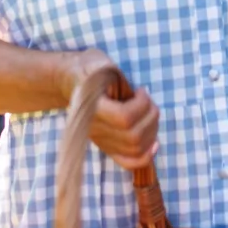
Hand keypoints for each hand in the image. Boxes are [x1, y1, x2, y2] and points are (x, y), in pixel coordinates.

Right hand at [61, 48, 159, 170]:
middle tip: (148, 101)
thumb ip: (113, 77)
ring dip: (152, 131)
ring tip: (149, 113)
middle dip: (151, 116)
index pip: (124, 118)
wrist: (72, 81)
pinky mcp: (108, 147)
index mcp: (92, 108)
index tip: (140, 90)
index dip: (141, 105)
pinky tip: (154, 144)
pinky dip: (146, 156)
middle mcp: (96, 129)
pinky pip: (128, 162)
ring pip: (135, 150)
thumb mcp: (100, 64)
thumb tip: (129, 94)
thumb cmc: (90, 69)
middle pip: (133, 136)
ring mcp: (102, 141)